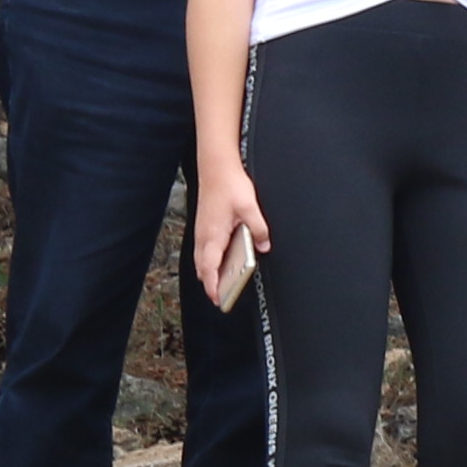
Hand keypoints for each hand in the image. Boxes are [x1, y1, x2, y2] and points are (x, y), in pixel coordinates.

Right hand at [192, 158, 274, 302]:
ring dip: (209, 273)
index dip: (212, 287)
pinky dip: (209, 261)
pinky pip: (203, 250)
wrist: (216, 167)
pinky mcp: (204, 226)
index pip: (209, 269)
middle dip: (210, 284)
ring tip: (222, 285)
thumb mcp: (250, 207)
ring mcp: (201, 231)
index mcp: (213, 235)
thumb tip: (264, 244)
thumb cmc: (228, 184)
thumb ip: (259, 228)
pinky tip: (220, 262)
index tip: (218, 299)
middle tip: (222, 297)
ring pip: (201, 260)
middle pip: (202, 268)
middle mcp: (203, 236)